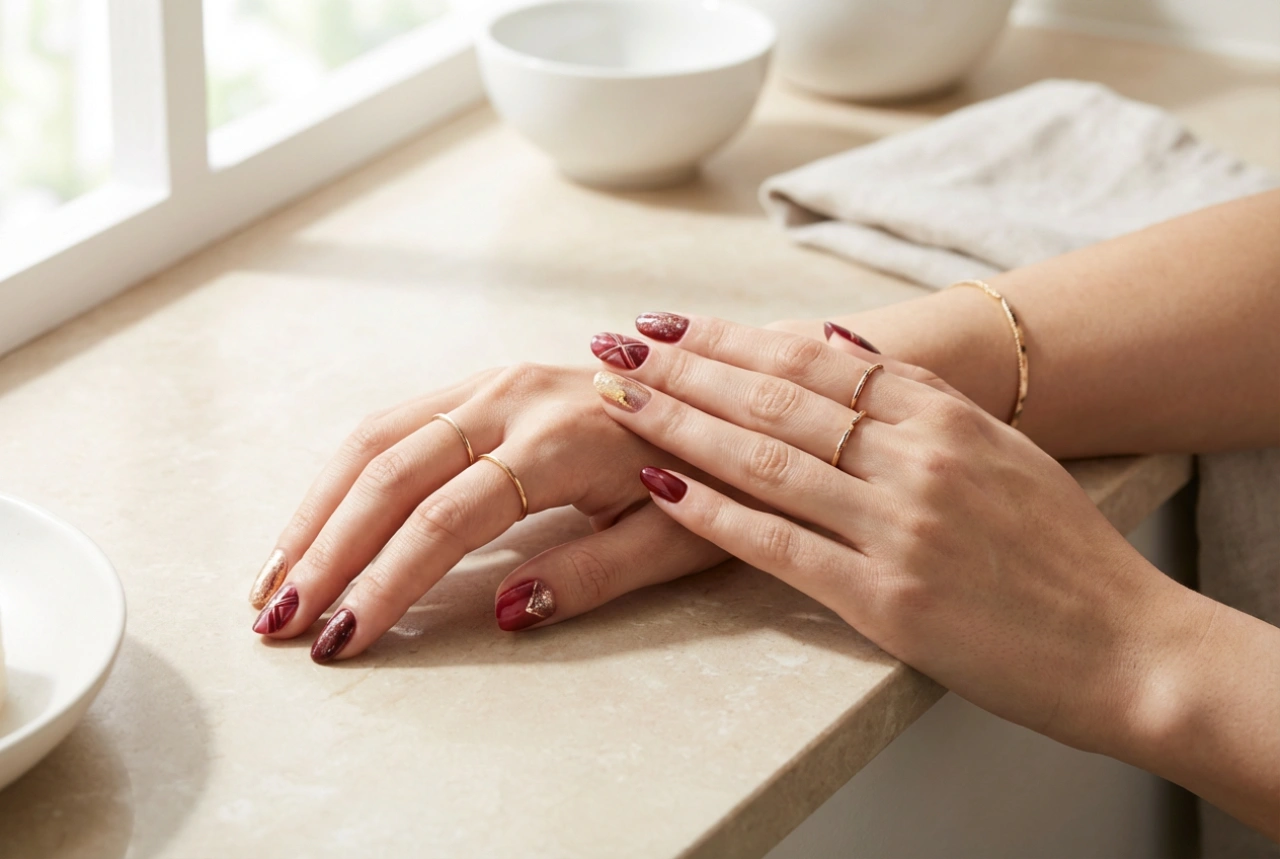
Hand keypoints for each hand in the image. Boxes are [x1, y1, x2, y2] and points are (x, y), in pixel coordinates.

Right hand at [249, 364, 729, 660]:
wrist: (729, 395)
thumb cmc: (713, 475)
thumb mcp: (673, 540)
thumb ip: (589, 576)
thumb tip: (504, 614)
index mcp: (561, 439)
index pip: (449, 519)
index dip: (389, 582)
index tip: (344, 639)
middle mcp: (512, 397)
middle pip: (391, 473)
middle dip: (327, 550)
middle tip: (277, 622)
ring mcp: (492, 382)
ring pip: (376, 439)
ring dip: (317, 510)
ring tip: (272, 581)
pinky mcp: (482, 384)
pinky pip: (395, 424)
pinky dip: (345, 476)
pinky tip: (316, 524)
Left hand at [589, 313, 1209, 756]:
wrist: (1130, 647)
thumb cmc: (1063, 551)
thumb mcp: (1003, 448)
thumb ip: (921, 395)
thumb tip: (843, 337)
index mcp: (945, 418)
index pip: (813, 360)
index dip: (729, 338)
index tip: (668, 324)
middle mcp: (916, 459)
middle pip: (776, 397)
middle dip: (684, 370)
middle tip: (616, 347)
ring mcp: (898, 527)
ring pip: (767, 458)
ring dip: (681, 425)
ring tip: (618, 400)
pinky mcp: (886, 599)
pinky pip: (781, 543)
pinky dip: (715, 513)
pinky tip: (660, 489)